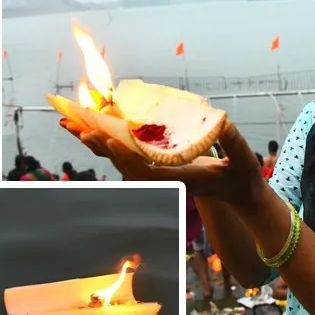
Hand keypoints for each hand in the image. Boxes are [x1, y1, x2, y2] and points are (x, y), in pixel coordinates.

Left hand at [59, 115, 267, 212]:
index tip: (107, 138)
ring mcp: (157, 171)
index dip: (124, 155)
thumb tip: (222, 121)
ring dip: (96, 139)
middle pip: (122, 161)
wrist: (239, 193)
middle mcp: (161, 176)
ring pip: (120, 156)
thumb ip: (234, 142)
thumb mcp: (243, 159)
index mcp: (177, 178)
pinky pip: (127, 150)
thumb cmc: (242, 177)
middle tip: (73, 124)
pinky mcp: (156, 163)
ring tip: (72, 122)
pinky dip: (109, 137)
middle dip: (98, 143)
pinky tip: (94, 124)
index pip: (144, 169)